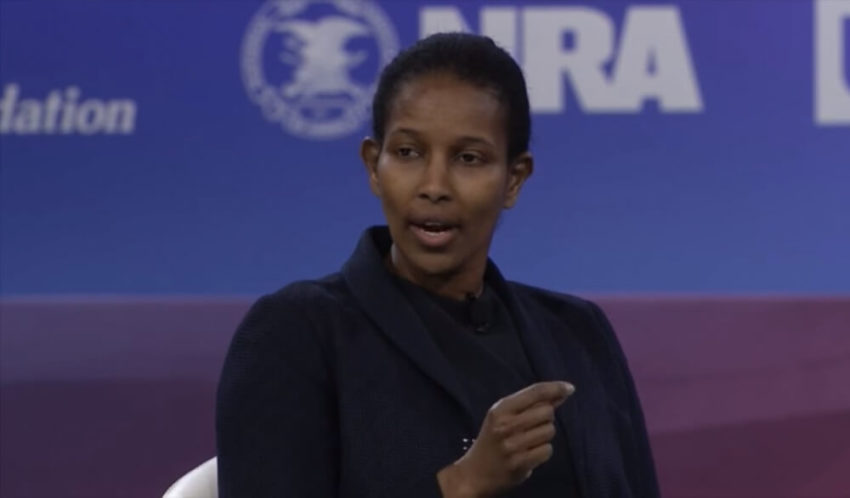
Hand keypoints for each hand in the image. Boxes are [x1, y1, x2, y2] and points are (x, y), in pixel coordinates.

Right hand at [437, 381, 574, 497]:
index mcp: (501, 409)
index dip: (555, 388)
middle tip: (534, 425)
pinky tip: (531, 453)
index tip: (569, 388)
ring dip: (545, 435)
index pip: (534, 392)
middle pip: (547, 412)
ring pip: (549, 431)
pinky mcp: (519, 463)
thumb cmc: (493, 439)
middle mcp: (505, 425)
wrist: (476, 472)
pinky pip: (547, 450)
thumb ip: (532, 403)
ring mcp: (512, 445)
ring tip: (530, 440)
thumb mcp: (505, 416)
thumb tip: (563, 391)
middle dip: (546, 417)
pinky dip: (543, 451)